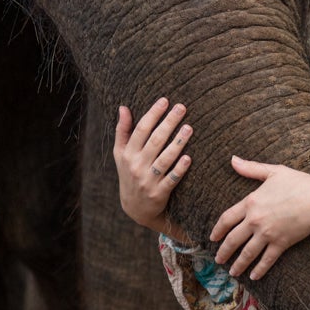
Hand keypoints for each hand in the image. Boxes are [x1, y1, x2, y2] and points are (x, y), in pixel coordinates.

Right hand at [114, 98, 192, 232]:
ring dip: (177, 142)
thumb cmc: (129, 174)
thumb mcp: (120, 154)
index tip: (165, 100)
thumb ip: (122, 131)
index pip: (141, 130)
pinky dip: (179, 169)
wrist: (135, 208)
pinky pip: (171, 179)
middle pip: (155, 140)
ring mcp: (148, 180)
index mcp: (127, 154)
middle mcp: (136, 166)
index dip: (153, 114)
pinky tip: (188, 158)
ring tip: (189, 127)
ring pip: (164, 158)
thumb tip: (123, 107)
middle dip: (169, 122)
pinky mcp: (159, 193)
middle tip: (182, 107)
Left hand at [211, 157, 309, 280]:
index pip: (227, 219)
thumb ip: (250, 168)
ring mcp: (267, 233)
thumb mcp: (273, 172)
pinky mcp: (281, 243)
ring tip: (232, 272)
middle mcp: (255, 220)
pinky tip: (253, 277)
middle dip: (224, 251)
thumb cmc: (298, 183)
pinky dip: (259, 269)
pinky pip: (267, 260)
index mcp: (251, 202)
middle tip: (217, 260)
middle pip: (233, 239)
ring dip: (238, 264)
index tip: (212, 238)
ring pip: (247, 253)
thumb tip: (232, 160)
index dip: (217, 230)